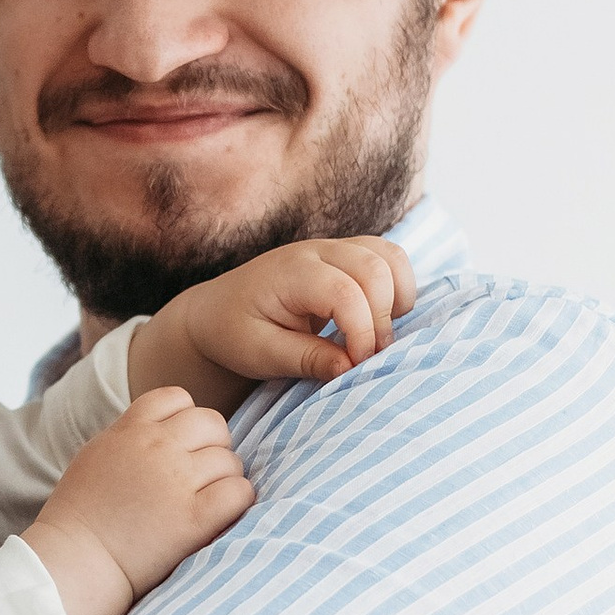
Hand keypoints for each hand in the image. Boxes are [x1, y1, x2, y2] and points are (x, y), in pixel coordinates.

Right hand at [24, 383, 253, 614]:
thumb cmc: (80, 516)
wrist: (75, 560)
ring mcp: (178, 481)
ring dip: (225, 478)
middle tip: (203, 474)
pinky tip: (220, 515)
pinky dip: (237, 501)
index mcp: (131, 430)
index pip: (177, 397)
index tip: (182, 445)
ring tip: (207, 500)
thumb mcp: (97, 456)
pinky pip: (238, 492)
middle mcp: (157, 447)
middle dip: (214, 445)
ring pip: (230, 460)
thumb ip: (130, 437)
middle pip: (212, 423)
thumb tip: (162, 431)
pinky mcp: (194, 518)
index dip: (186, 419)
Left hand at [132, 236, 417, 411]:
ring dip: (397, 297)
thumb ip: (306, 358)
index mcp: (290, 272)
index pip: (344, 292)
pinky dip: (397, 286)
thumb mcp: (261, 354)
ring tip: (378, 336)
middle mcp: (315, 250)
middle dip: (383, 317)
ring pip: (389, 256)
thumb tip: (351, 366)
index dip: (361, 331)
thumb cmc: (234, 334)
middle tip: (369, 357)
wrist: (217, 310)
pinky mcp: (345, 255)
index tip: (356, 365)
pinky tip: (381, 318)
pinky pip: (388, 257)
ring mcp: (333, 248)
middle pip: (375, 267)